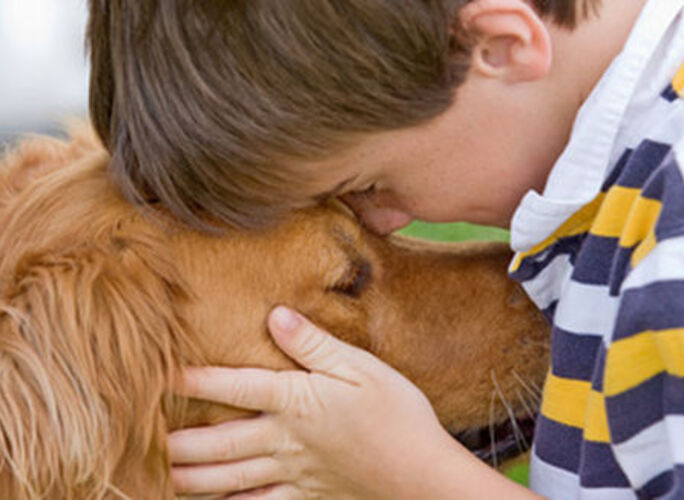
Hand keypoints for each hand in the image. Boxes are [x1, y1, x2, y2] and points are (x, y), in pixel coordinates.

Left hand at [168, 306, 462, 498]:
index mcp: (297, 400)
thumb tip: (275, 314)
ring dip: (192, 477)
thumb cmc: (398, 413)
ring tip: (163, 475)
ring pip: (230, 478)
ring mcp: (294, 473)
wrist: (422, 473)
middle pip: (220, 442)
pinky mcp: (307, 497)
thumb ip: (315, 344)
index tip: (162, 372)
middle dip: (179, 441)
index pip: (236, 386)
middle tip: (145, 439)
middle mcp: (286, 439)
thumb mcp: (361, 368)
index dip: (197, 378)